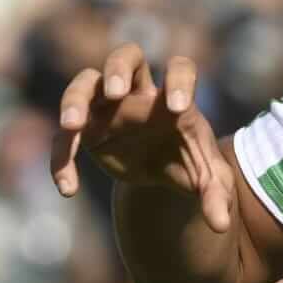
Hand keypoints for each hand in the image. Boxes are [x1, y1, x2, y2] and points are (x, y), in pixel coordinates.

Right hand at [49, 43, 234, 232]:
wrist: (164, 171)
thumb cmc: (190, 162)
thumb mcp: (209, 180)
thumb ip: (216, 197)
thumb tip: (222, 226)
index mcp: (174, 97)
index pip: (180, 68)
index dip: (179, 80)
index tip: (178, 108)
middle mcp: (139, 93)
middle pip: (126, 56)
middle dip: (118, 68)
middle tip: (116, 93)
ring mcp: (107, 107)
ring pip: (85, 83)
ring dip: (74, 99)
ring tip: (73, 126)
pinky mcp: (86, 132)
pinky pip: (63, 138)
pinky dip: (60, 159)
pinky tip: (68, 190)